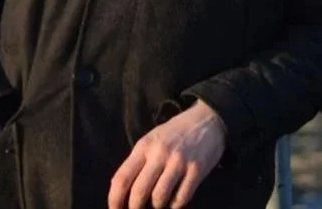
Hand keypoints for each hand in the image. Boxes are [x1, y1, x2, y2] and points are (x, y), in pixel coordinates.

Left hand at [108, 100, 225, 208]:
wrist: (206, 120)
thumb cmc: (175, 133)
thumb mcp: (152, 140)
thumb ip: (139, 161)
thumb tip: (121, 189)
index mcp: (144, 146)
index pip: (122, 177)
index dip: (114, 199)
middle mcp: (159, 153)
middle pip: (139, 191)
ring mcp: (179, 162)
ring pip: (159, 198)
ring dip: (156, 207)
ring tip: (157, 204)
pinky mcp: (196, 170)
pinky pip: (181, 199)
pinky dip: (175, 206)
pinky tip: (174, 202)